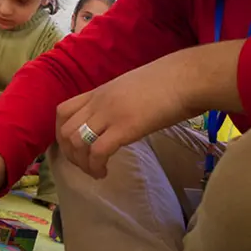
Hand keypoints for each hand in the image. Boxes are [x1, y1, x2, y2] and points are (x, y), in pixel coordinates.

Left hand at [56, 42, 243, 178]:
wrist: (187, 77)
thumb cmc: (169, 82)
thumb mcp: (131, 88)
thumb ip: (118, 102)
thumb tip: (119, 119)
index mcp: (99, 92)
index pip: (63, 111)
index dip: (62, 133)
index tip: (75, 148)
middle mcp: (99, 102)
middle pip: (65, 130)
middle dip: (70, 154)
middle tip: (85, 166)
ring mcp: (110, 114)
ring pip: (75, 142)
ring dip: (81, 163)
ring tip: (96, 172)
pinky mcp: (125, 128)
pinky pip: (97, 152)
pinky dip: (96, 167)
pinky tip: (105, 173)